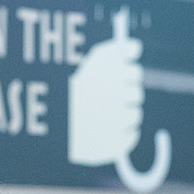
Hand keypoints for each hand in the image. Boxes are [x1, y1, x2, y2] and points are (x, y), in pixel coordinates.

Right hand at [67, 8, 143, 166]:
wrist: (57, 123)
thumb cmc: (77, 89)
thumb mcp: (94, 61)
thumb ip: (116, 50)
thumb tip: (136, 48)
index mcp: (108, 78)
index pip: (134, 73)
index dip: (126, 74)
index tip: (115, 77)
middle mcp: (113, 101)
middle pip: (136, 94)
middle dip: (124, 94)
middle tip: (106, 97)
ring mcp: (114, 126)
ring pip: (135, 115)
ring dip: (124, 112)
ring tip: (103, 113)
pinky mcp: (114, 146)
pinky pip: (131, 136)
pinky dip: (124, 133)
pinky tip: (108, 129)